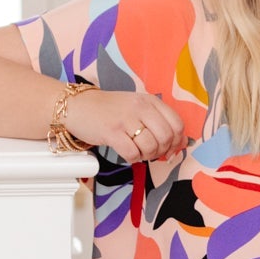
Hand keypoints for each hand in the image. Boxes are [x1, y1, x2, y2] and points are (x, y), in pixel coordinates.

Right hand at [66, 88, 187, 162]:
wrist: (78, 106)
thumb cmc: (110, 111)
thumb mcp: (137, 108)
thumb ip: (159, 122)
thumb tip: (181, 143)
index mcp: (150, 101)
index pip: (177, 124)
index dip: (177, 141)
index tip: (169, 148)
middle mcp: (140, 107)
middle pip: (166, 137)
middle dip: (162, 151)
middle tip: (151, 152)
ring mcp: (126, 119)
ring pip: (151, 147)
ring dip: (146, 155)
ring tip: (137, 151)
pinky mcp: (112, 132)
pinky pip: (132, 153)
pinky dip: (133, 158)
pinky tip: (127, 152)